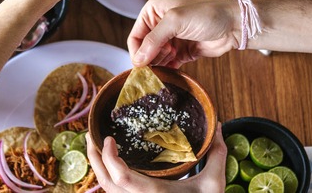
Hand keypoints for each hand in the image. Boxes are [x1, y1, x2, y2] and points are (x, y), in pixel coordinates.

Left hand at [86, 124, 226, 192]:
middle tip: (92, 134)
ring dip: (97, 167)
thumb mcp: (214, 183)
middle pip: (105, 182)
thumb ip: (217, 154)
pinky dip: (106, 176)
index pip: (121, 178)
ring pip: (106, 189)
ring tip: (96, 144)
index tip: (110, 138)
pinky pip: (113, 192)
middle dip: (93, 158)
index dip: (109, 159)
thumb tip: (220, 126)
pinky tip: (109, 162)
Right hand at [129, 0, 238, 67]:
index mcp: (153, 12)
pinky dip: (168, 70)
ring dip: (160, 65)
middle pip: (144, 50)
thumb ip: (154, 39)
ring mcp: (171, 40)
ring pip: (155, 59)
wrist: (234, 25)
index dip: (137, 52)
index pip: (135, 36)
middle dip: (149, 60)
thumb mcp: (176, 21)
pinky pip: (168, 65)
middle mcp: (159, 25)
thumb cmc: (207, 14)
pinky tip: (171, 73)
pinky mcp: (181, 52)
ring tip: (170, 63)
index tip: (141, 66)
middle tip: (160, 65)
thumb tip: (138, 59)